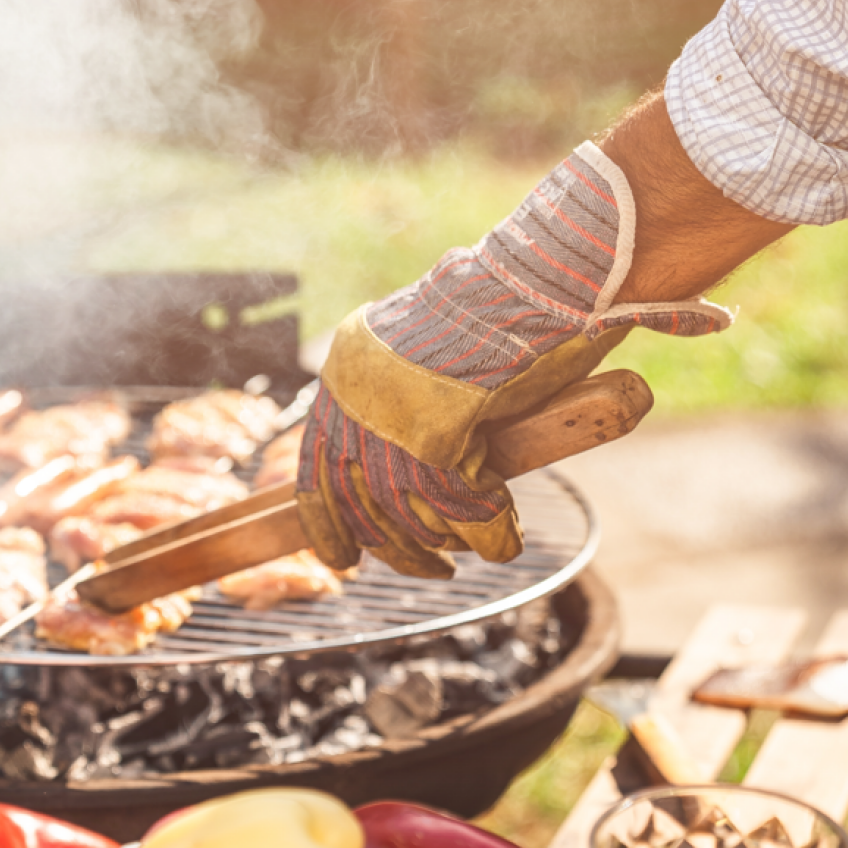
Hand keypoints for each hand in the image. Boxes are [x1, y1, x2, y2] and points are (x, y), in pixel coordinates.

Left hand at [296, 135, 735, 576]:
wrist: (534, 277)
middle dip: (387, 548)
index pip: (314, 466)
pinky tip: (502, 539)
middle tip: (426, 570)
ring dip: (434, 550)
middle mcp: (354, 396)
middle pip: (355, 502)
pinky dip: (484, 532)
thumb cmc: (501, 304)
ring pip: (402, 515)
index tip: (340, 557)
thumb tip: (424, 452)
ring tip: (463, 561)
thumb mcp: (431, 348)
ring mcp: (389, 418)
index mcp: (344, 369)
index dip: (327, 521)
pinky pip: (456, 507)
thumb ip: (412, 393)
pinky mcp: (434, 437)